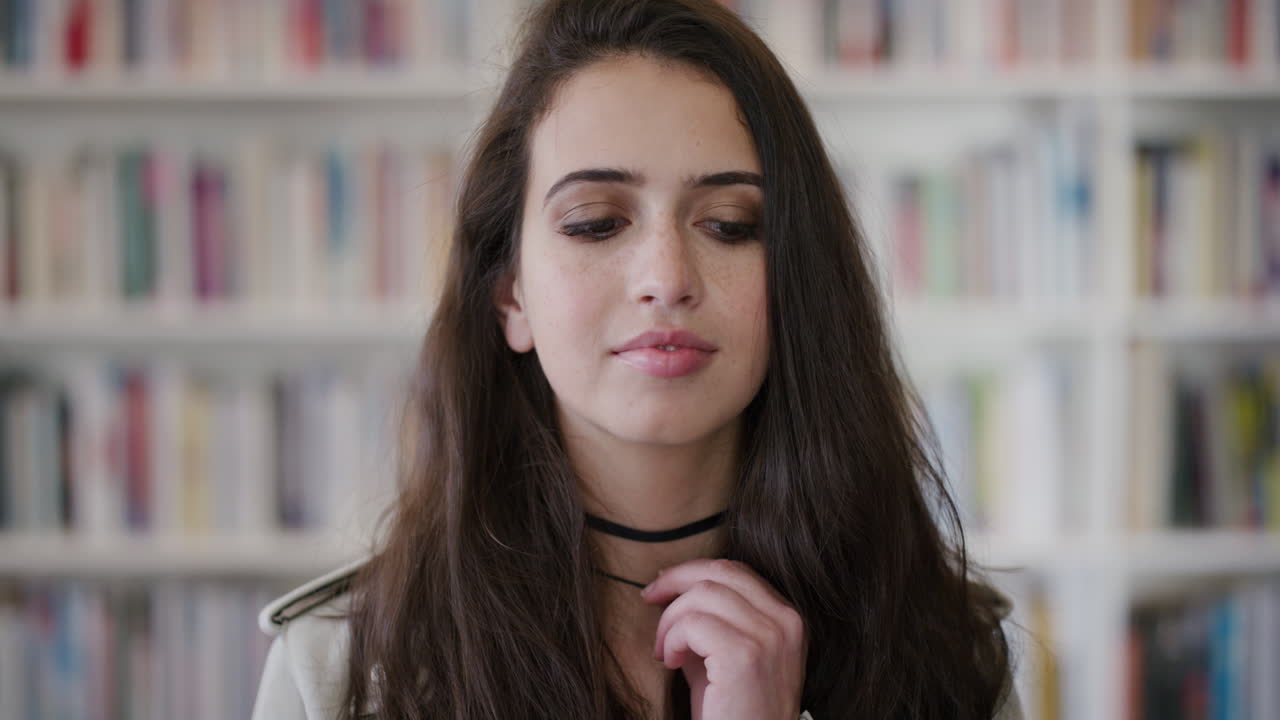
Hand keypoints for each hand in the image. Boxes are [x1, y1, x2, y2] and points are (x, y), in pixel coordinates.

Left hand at [641, 558, 806, 719]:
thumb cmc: (735, 712)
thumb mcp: (727, 658)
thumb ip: (712, 622)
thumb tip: (672, 589)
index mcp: (789, 618)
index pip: (737, 572)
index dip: (694, 572)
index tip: (664, 585)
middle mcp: (786, 621)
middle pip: (720, 572)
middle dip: (676, 580)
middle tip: (649, 598)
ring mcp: (769, 636)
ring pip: (702, 594)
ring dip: (670, 620)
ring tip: (665, 651)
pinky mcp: (744, 655)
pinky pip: (692, 624)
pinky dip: (672, 639)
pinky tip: (671, 662)